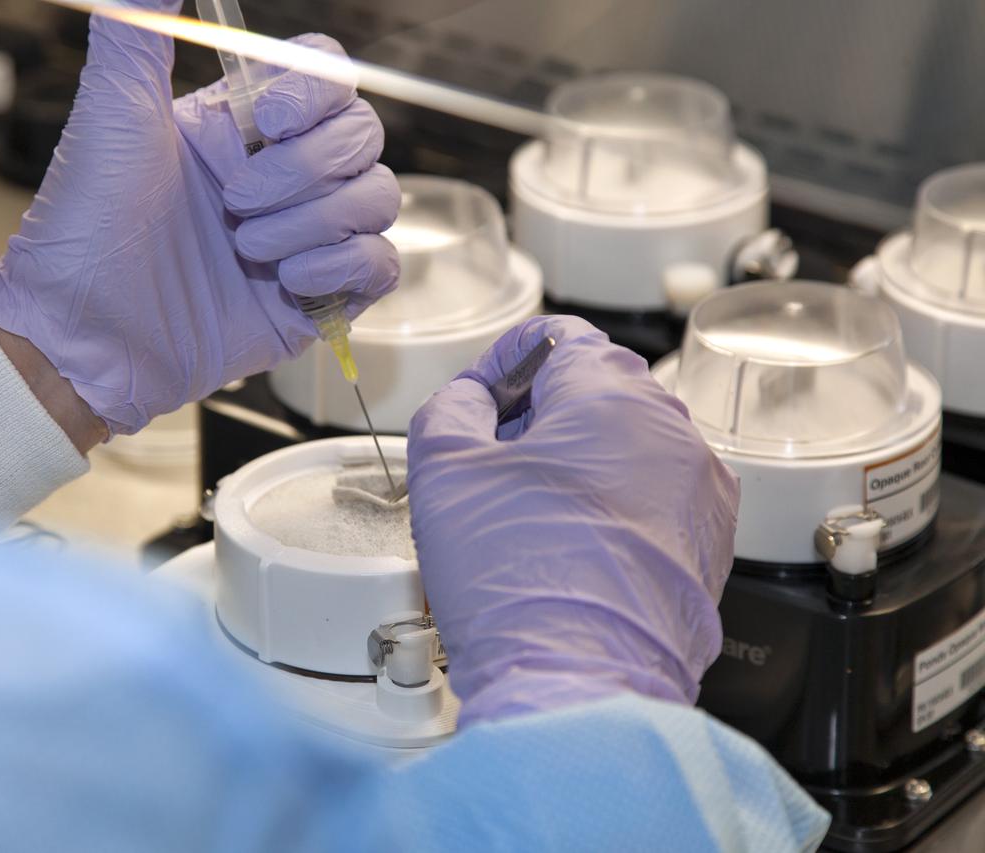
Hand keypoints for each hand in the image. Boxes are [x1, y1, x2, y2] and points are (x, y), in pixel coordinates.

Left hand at [0, 8, 398, 434]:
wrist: (83, 334)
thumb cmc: (86, 226)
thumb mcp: (110, 111)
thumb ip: (139, 26)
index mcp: (241, 126)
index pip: (328, 77)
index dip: (315, 90)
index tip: (264, 119)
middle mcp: (280, 175)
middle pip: (362, 135)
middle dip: (304, 170)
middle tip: (234, 203)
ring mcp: (303, 238)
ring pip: (378, 199)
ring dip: (314, 222)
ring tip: (248, 249)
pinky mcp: (316, 299)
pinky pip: (381, 265)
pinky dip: (341, 268)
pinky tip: (286, 282)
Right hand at [406, 316, 739, 726]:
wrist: (576, 683)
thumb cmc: (517, 579)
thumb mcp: (444, 468)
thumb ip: (451, 406)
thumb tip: (472, 401)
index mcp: (613, 396)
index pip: (559, 336)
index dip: (505, 361)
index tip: (480, 400)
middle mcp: (673, 433)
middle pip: (598, 390)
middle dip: (539, 414)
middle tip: (492, 461)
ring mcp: (701, 492)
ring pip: (629, 446)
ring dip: (577, 461)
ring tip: (527, 513)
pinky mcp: (708, 546)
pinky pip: (654, 498)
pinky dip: (612, 507)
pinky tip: (569, 547)